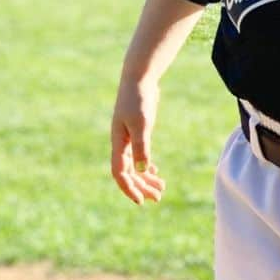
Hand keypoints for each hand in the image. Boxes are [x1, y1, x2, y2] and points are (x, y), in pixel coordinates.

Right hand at [110, 77, 165, 206]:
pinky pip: (139, 156)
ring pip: (135, 165)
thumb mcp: (141, 124)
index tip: (141, 200)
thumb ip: (141, 146)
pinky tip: (155, 172)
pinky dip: (147, 166)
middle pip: (129, 172)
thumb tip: (143, 170)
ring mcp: (129, 138)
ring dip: (147, 178)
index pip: (120, 173)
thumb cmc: (139, 100)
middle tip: (158, 197)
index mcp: (118, 143)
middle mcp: (121, 143)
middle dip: (142, 186)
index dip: (129, 188)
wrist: (139, 79)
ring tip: (161, 189)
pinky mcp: (137, 132)